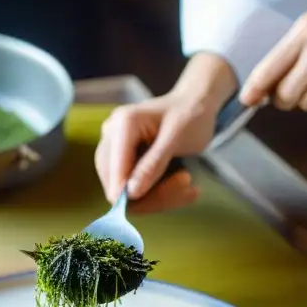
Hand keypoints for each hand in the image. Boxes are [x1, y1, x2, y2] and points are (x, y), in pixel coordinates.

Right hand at [94, 93, 213, 212]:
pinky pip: (134, 190)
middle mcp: (111, 136)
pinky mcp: (123, 163)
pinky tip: (184, 186)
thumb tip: (131, 193)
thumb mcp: (177, 138)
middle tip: (188, 188)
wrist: (194, 105)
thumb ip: (153, 164)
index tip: (162, 201)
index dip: (129, 193)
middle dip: (151, 196)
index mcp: (123, 124)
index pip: (114, 169)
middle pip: (116, 183)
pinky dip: (160, 195)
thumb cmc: (190, 115)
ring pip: (125, 192)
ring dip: (160, 198)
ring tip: (190, 186)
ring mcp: (114, 150)